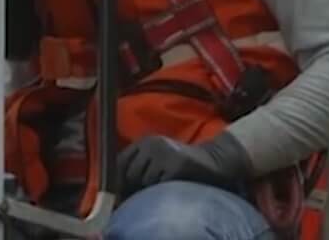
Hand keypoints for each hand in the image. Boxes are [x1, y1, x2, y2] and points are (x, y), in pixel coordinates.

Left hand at [113, 133, 251, 194]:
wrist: (211, 160)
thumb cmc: (179, 162)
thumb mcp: (156, 156)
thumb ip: (137, 164)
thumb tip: (117, 184)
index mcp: (145, 141)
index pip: (121, 160)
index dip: (119, 176)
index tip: (124, 188)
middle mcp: (152, 144)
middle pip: (131, 173)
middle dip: (138, 183)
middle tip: (152, 183)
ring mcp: (164, 154)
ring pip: (145, 181)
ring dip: (153, 186)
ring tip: (166, 180)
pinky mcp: (176, 165)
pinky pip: (160, 185)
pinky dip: (165, 188)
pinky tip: (174, 181)